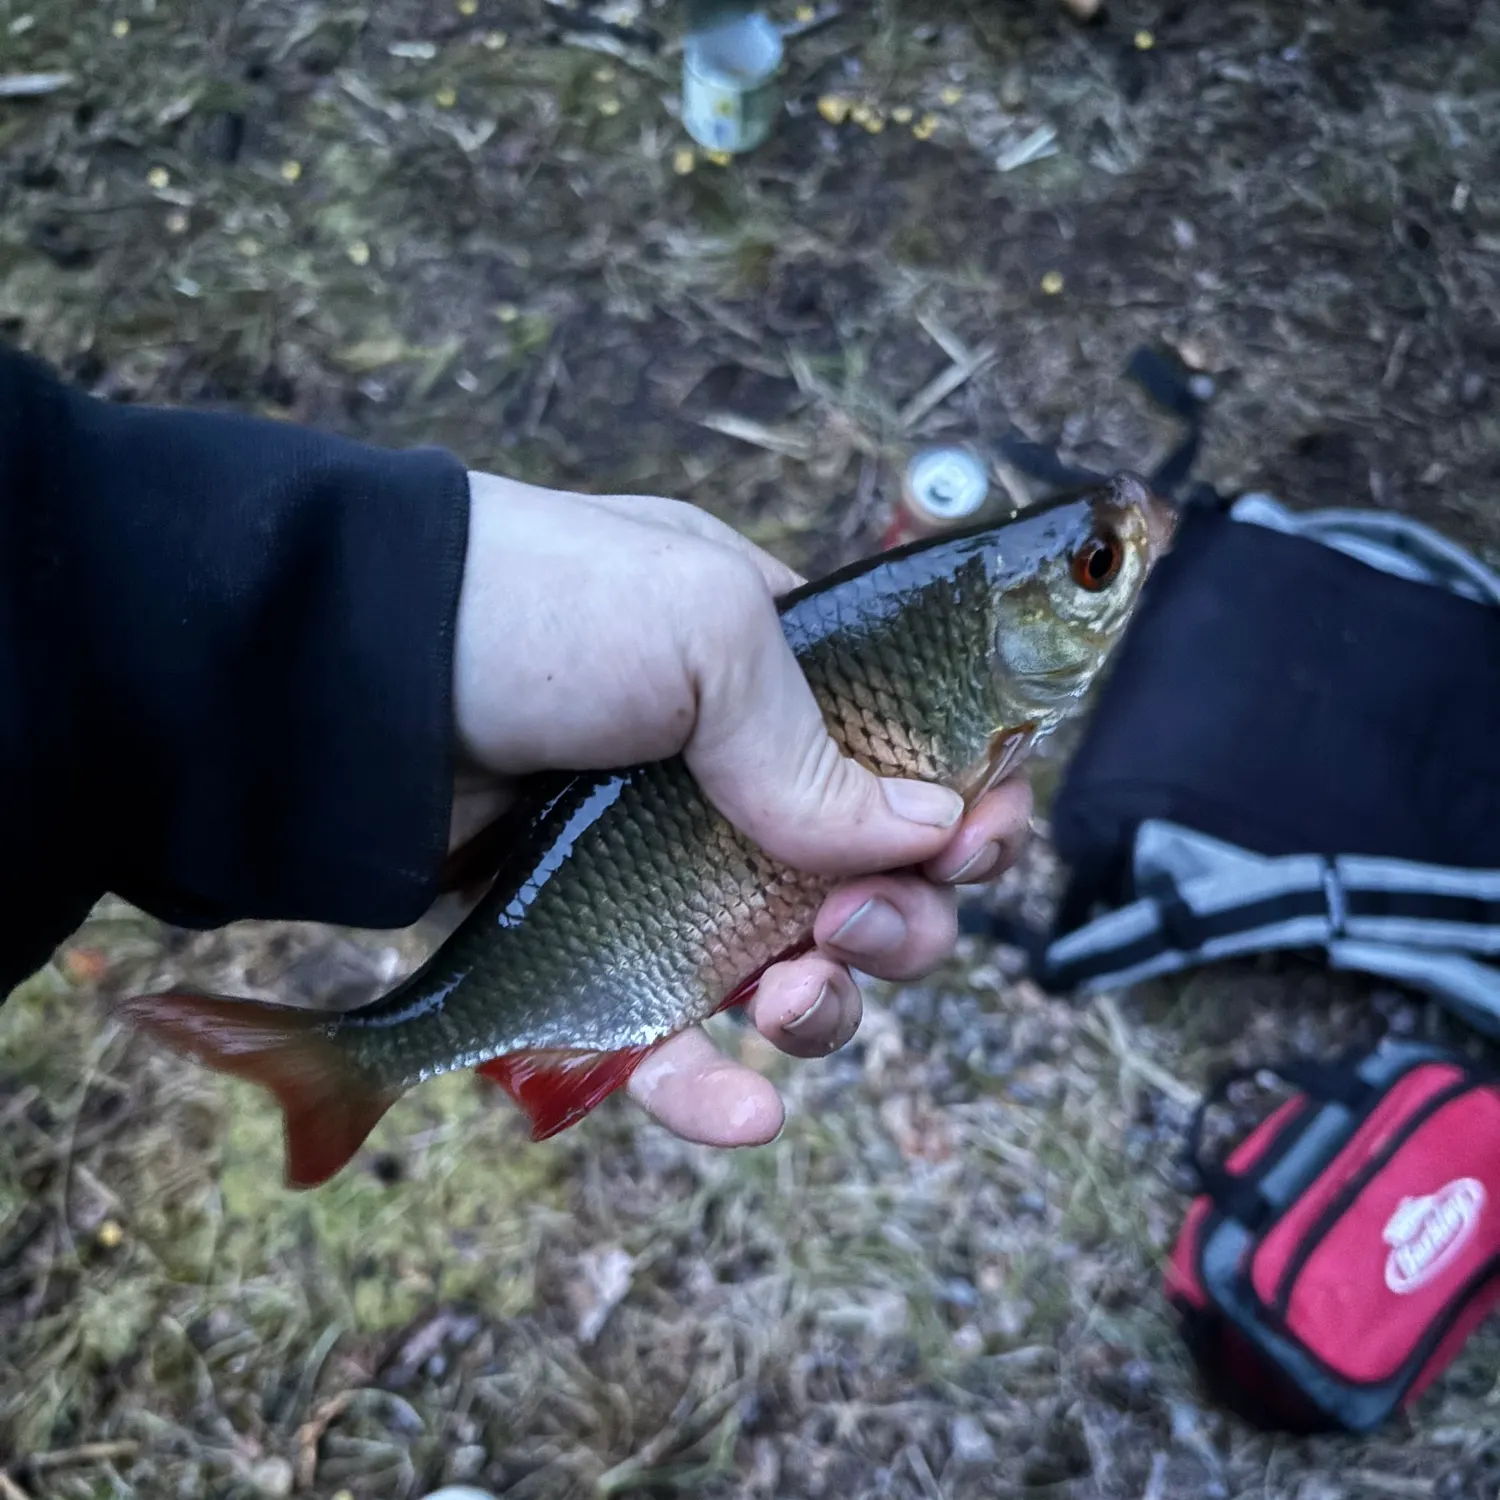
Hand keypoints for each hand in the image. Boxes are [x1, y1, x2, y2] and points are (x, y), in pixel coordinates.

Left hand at [450, 473, 1032, 1145]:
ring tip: (793, 999)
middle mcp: (728, 781)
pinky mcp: (584, 949)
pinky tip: (747, 1111)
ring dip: (824, 1008)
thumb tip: (923, 834)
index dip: (960, 809)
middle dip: (899, 921)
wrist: (343, 674)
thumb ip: (814, 740)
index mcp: (770, 678)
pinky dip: (712, 1088)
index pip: (903, 758)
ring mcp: (656, 871)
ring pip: (783, 974)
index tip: (973, 844)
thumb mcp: (700, 627)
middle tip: (861, 921)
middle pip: (865, 884)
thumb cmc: (533, 609)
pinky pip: (666, 1039)